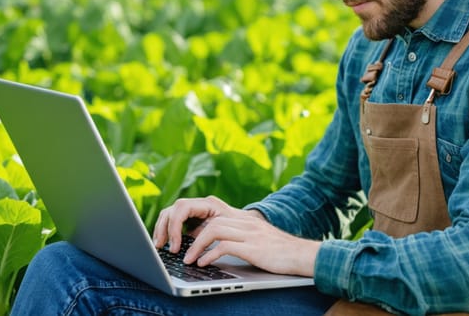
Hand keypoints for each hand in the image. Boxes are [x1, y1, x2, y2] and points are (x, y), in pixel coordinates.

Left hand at [152, 196, 319, 276]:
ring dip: (193, 245)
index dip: (176, 217)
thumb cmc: (274, 250)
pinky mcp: (255, 246)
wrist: (303, 255)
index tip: (165, 236)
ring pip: (211, 228)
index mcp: (234, 214)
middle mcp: (239, 217)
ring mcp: (248, 230)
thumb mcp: (247, 237)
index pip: (198, 204)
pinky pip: (226, 245)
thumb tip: (197, 238)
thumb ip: (225, 234)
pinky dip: (210, 255)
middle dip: (176, 225)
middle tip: (166, 245)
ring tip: (186, 259)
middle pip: (197, 208)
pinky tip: (204, 264)